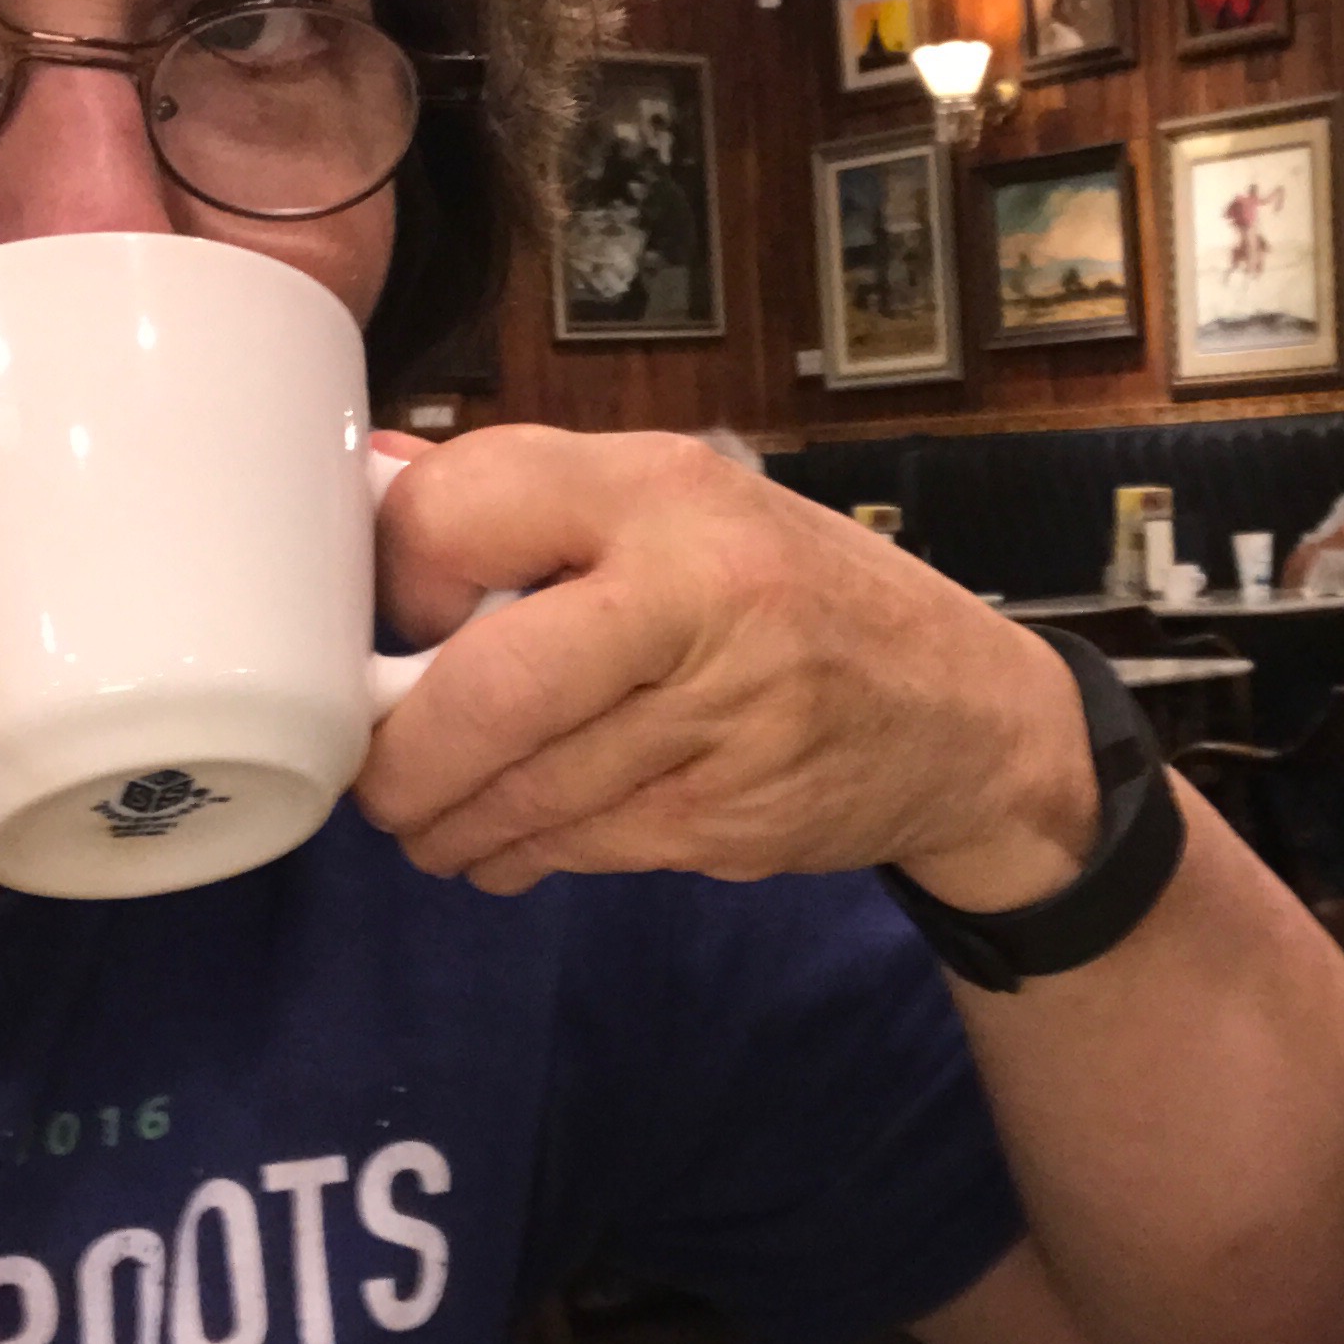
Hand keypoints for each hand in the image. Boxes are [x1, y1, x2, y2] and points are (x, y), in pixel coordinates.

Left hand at [356, 426, 1096, 907]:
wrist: (967, 717)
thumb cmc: (800, 598)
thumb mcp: (690, 505)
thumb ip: (541, 503)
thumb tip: (378, 487)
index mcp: (664, 487)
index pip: (463, 510)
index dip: (400, 577)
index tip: (395, 623)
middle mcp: (696, 590)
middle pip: (486, 692)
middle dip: (402, 758)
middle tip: (377, 777)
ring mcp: (722, 715)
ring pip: (525, 793)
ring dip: (449, 824)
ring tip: (430, 822)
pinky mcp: (730, 818)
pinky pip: (580, 846)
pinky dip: (519, 855)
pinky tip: (510, 846)